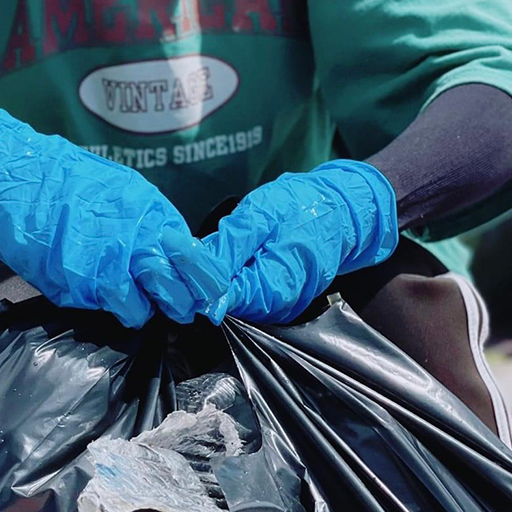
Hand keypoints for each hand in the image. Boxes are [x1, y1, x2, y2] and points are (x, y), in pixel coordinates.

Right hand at [0, 109, 227, 327]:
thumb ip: (150, 222)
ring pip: (140, 310)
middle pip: (176, 291)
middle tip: (180, 310)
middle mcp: (133, 242)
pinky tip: (96, 292)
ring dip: (139, 311)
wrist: (17, 179)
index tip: (210, 298)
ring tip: (131, 302)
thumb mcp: (122, 189)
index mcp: (150, 214)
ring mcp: (103, 267)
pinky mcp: (74, 286)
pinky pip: (100, 308)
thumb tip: (174, 252)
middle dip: (181, 305)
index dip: (207, 283)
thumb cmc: (69, 180)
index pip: (196, 259)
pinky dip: (103, 306)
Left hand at [200, 161, 397, 325]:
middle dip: (201, 276)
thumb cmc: (301, 206)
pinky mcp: (277, 298)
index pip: (222, 296)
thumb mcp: (261, 214)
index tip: (172, 249)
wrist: (340, 210)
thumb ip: (229, 247)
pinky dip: (231, 274)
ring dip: (214, 275)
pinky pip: (245, 292)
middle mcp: (278, 306)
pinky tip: (226, 255)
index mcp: (276, 286)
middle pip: (225, 301)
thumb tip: (194, 274)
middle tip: (181, 246)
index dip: (194, 275)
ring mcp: (279, 305)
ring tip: (202, 248)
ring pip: (232, 298)